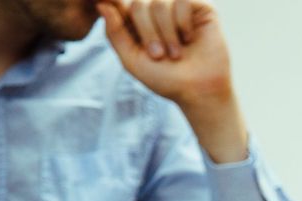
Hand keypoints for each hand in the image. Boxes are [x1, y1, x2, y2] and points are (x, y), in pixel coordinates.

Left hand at [96, 0, 231, 104]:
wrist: (200, 91)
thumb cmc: (167, 80)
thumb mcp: (132, 60)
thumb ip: (115, 33)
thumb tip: (102, 5)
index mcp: (139, 23)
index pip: (122, 5)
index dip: (118, 9)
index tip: (128, 32)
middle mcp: (157, 12)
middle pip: (139, 4)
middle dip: (147, 32)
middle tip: (158, 56)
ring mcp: (178, 8)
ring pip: (160, 3)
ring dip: (166, 33)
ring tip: (175, 55)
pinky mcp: (200, 7)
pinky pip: (183, 0)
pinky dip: (183, 23)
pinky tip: (190, 39)